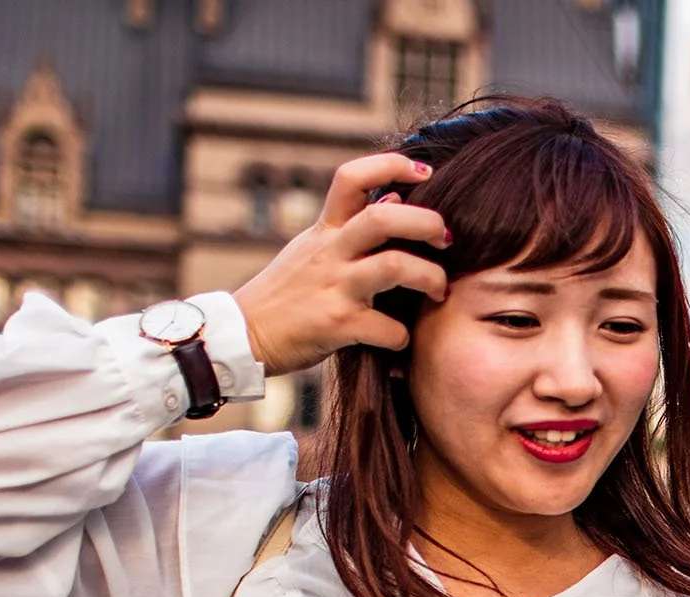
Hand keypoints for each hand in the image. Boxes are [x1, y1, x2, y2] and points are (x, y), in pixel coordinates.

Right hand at [232, 152, 450, 374]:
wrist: (243, 336)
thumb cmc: (287, 293)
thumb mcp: (313, 250)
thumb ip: (351, 228)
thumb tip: (394, 199)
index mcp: (324, 230)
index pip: (351, 177)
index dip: (391, 165)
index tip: (423, 172)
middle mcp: (330, 252)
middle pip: (384, 217)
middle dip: (427, 223)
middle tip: (446, 239)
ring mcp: (334, 287)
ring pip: (394, 266)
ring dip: (430, 277)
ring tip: (438, 290)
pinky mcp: (338, 325)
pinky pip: (388, 328)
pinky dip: (403, 336)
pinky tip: (399, 339)